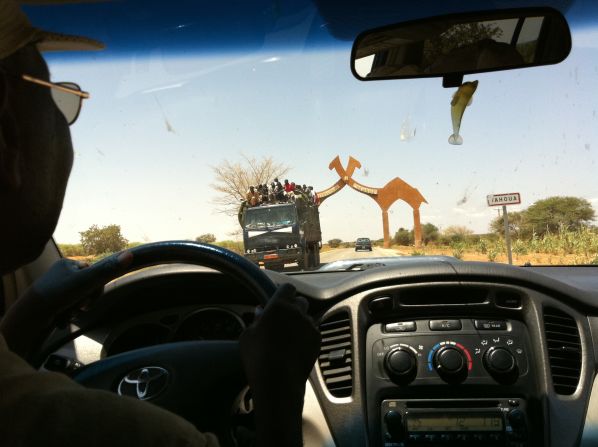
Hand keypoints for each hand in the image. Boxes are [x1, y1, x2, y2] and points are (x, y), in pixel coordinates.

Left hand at [0, 252, 132, 357]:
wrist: (32, 315)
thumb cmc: (58, 294)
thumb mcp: (86, 281)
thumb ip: (107, 270)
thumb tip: (130, 254)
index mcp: (69, 263)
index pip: (94, 271)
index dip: (97, 285)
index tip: (92, 294)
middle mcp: (62, 272)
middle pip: (88, 285)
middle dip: (88, 298)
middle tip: (82, 306)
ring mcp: (56, 286)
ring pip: (79, 296)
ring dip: (79, 306)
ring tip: (72, 312)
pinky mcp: (51, 300)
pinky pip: (69, 304)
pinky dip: (70, 311)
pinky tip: (65, 316)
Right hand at [239, 283, 319, 445]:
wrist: (278, 381)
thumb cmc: (258, 357)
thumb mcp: (248, 336)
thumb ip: (256, 320)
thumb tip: (261, 312)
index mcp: (279, 306)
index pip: (288, 288)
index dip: (283, 293)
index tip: (278, 300)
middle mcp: (298, 312)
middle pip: (301, 301)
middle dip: (294, 307)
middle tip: (283, 319)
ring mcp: (310, 327)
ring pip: (308, 318)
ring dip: (300, 323)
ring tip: (289, 337)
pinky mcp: (317, 341)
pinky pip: (313, 332)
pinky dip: (306, 336)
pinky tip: (296, 348)